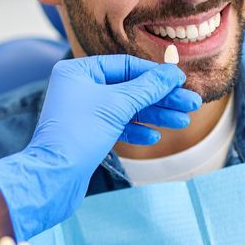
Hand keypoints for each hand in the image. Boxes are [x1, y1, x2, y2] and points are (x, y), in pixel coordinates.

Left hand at [0, 55, 199, 240]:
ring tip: (181, 121)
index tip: (181, 81)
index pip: (126, 65)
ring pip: (126, 109)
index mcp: (78, 71)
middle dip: (161, 98)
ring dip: (155, 115)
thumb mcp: (118, 105)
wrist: (53, 179)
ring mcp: (82, 112)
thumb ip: (147, 87)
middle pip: (129, 88)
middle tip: (191, 104)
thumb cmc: (78, 135)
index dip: (156, 74)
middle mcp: (79, 88)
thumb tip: (172, 73)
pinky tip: (153, 137)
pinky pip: (117, 126)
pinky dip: (136, 130)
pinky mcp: (87, 135)